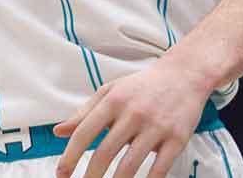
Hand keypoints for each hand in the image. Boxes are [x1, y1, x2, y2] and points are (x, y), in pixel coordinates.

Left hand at [51, 60, 210, 177]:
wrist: (184, 75)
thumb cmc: (142, 87)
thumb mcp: (109, 91)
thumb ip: (83, 113)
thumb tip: (58, 132)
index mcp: (112, 101)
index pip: (84, 133)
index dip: (69, 157)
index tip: (61, 174)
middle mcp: (133, 113)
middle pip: (105, 153)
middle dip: (90, 176)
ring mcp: (156, 127)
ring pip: (130, 164)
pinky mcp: (177, 138)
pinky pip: (160, 168)